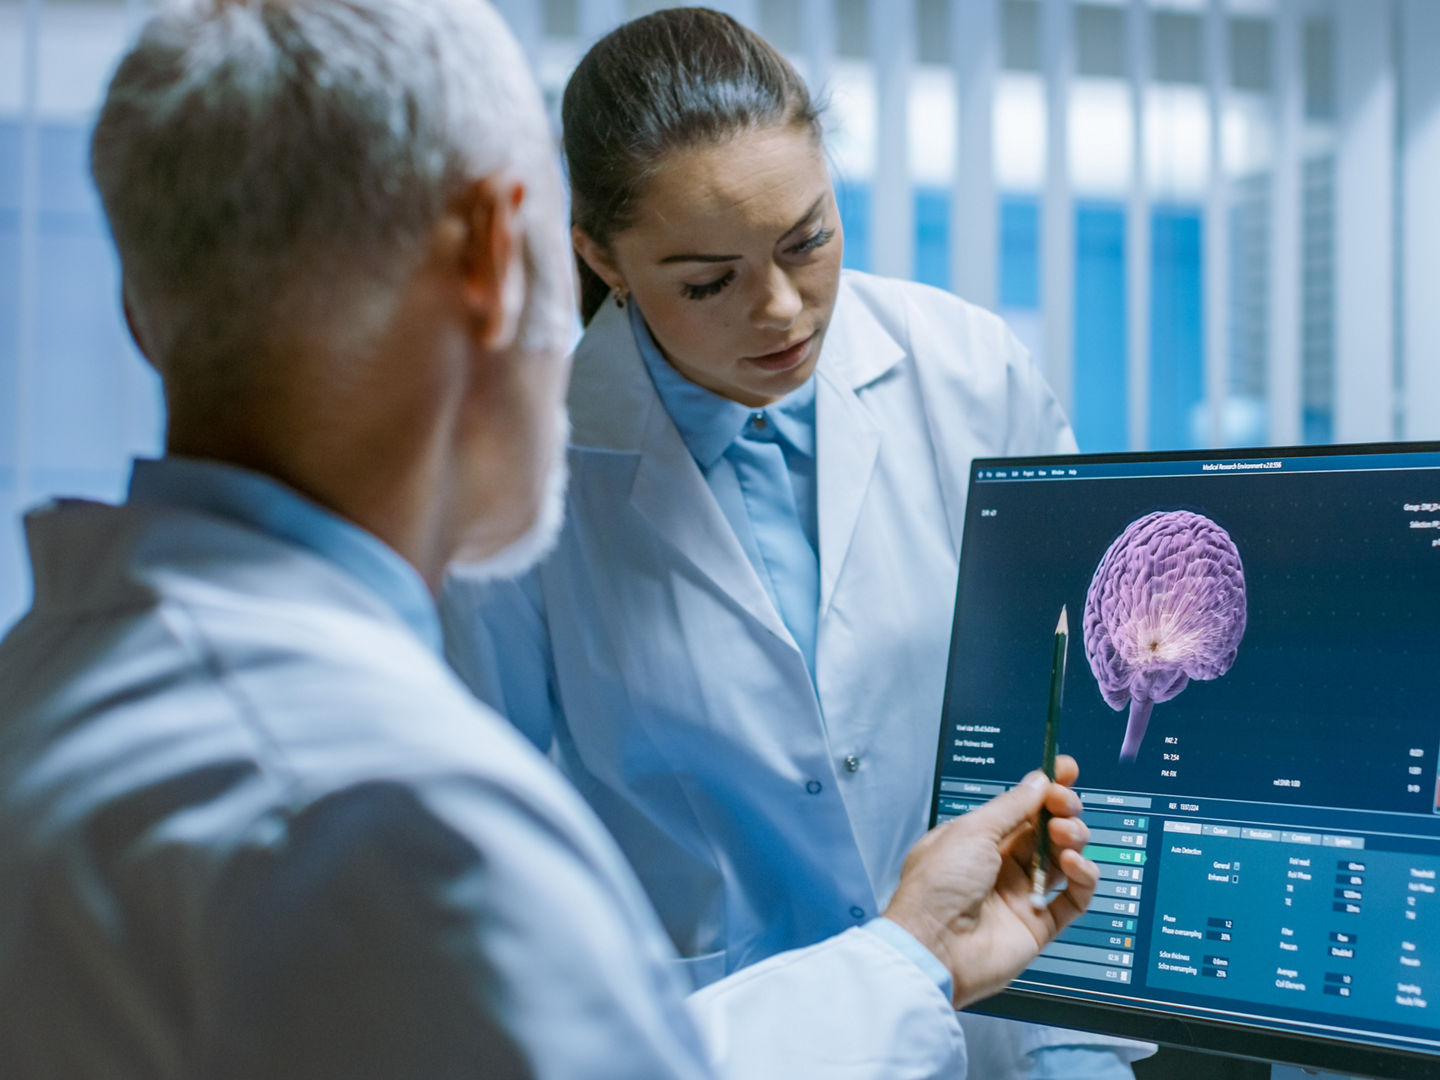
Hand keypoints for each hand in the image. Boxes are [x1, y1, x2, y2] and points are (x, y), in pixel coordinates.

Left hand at [882, 755, 1096, 1008]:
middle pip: (1047, 830)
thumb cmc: (938, 885)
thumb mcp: (972, 831)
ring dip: (1073, 839)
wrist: (934, 947)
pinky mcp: (1040, 925)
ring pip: (1064, 859)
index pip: (1022, 808)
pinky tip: (1074, 864)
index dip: (1047, 788)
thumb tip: (1038, 780)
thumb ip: (1012, 807)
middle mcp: (1001, 864)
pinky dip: (1083, 877)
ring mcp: (1022, 894)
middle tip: (1064, 806)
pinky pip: (1075, 898)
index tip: (1068, 769)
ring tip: (1064, 836)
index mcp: (978, 838)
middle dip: (1062, 811)